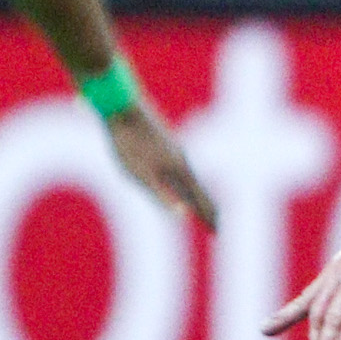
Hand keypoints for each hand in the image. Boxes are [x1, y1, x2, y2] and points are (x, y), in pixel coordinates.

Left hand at [105, 105, 218, 229]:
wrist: (122, 107)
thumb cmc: (129, 144)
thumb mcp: (141, 176)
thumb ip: (162, 196)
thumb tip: (183, 216)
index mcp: (179, 170)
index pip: (199, 199)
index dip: (208, 217)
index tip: (218, 232)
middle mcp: (182, 160)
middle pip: (198, 190)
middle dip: (206, 209)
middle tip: (216, 225)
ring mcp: (174, 151)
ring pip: (190, 179)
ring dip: (197, 196)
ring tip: (201, 207)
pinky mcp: (164, 144)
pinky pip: (181, 170)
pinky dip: (187, 183)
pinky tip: (181, 181)